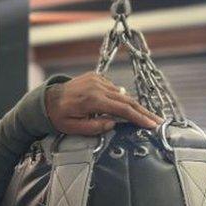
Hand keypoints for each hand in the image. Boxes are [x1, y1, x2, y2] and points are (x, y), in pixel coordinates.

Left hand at [45, 72, 162, 135]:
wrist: (47, 99)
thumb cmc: (59, 115)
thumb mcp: (73, 127)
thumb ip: (94, 127)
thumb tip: (112, 124)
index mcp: (93, 100)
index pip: (122, 110)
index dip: (139, 118)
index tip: (152, 125)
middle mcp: (98, 87)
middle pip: (127, 100)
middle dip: (144, 112)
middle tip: (158, 121)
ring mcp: (98, 80)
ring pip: (122, 94)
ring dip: (134, 106)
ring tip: (146, 117)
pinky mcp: (97, 77)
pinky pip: (113, 89)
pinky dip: (120, 98)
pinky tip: (124, 107)